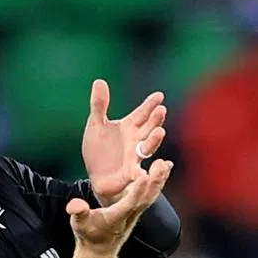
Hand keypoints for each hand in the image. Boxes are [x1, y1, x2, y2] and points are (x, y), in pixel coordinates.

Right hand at [67, 156, 172, 252]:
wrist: (99, 249)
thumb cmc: (89, 233)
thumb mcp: (78, 223)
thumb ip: (78, 212)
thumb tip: (75, 204)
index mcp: (115, 217)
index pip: (128, 204)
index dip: (136, 191)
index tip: (144, 175)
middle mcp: (129, 215)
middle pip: (145, 198)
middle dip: (154, 182)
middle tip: (161, 165)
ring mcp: (135, 212)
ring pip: (151, 196)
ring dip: (159, 180)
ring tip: (166, 164)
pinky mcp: (138, 208)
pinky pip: (150, 194)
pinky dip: (158, 181)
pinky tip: (165, 168)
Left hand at [81, 79, 167, 205]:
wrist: (95, 176)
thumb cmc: (99, 150)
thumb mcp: (95, 125)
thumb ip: (99, 105)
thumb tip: (99, 81)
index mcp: (129, 127)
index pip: (142, 113)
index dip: (150, 104)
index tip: (159, 96)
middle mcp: (136, 141)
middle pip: (149, 128)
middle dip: (155, 120)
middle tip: (161, 110)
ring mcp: (134, 157)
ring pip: (148, 147)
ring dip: (154, 140)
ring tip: (159, 132)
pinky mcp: (129, 173)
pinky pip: (138, 172)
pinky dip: (143, 172)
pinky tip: (150, 170)